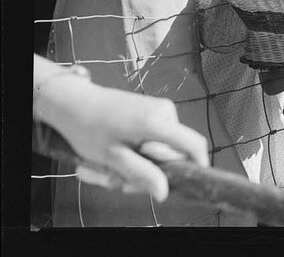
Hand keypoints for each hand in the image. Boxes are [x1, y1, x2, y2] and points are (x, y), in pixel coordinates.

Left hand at [37, 73, 208, 201]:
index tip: (187, 180)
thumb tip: (164, 192)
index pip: (193, 143)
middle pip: (173, 151)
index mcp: (158, 121)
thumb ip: (142, 174)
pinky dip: (138, 151)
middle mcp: (165, 111)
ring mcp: (159, 108)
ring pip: (162, 147)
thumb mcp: (113, 158)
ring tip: (112, 167)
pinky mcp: (152, 109)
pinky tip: (116, 154)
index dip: (197, 163)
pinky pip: (155, 138)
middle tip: (120, 181)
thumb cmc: (90, 129)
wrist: (74, 103)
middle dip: (150, 171)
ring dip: (140, 163)